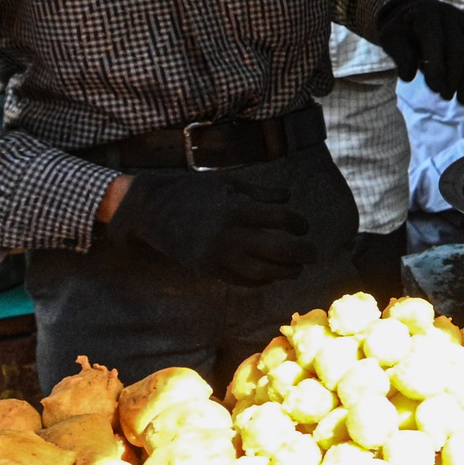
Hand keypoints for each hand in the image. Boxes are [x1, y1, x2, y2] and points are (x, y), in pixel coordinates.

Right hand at [104, 169, 314, 285]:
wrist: (149, 209)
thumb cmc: (191, 191)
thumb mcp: (227, 183)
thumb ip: (260, 193)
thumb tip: (289, 198)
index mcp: (236, 208)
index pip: (281, 219)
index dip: (298, 223)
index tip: (304, 227)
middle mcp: (228, 234)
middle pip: (277, 249)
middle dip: (301, 253)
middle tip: (314, 254)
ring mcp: (216, 255)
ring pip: (261, 271)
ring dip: (284, 272)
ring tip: (297, 269)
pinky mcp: (205, 269)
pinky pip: (239, 280)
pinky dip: (259, 280)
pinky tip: (270, 275)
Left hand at [375, 0, 463, 101]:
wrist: (416, 14)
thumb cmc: (402, 31)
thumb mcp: (392, 39)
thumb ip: (400, 54)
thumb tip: (407, 76)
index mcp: (427, 12)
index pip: (435, 39)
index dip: (436, 65)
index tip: (435, 90)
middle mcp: (451, 16)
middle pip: (459, 48)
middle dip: (455, 76)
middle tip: (446, 97)